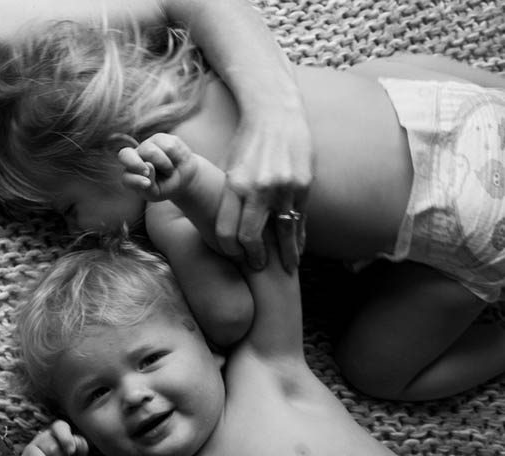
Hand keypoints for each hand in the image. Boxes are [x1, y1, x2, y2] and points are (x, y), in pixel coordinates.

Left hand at [118, 133, 199, 202]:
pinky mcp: (160, 138)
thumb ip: (148, 186)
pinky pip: (168, 146)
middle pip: (125, 155)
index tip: (147, 184)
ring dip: (164, 165)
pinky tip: (175, 160)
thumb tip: (148, 165)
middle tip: (146, 172)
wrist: (184, 177)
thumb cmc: (166, 186)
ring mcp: (146, 146)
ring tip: (169, 170)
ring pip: (150, 151)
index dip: (135, 180)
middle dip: (135, 164)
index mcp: (131, 174)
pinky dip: (175, 157)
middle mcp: (135, 157)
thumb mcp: (156, 193)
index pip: (126, 177)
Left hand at [215, 110, 310, 271]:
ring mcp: (284, 187)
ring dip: (286, 254)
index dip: (229, 249)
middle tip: (257, 267)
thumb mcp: (228, 169)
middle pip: (252, 236)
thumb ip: (227, 198)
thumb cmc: (247, 143)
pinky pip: (301, 218)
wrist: (276, 114)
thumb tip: (222, 226)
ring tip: (287, 269)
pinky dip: (300, 235)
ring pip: (284, 232)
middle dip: (255, 257)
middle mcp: (259, 188)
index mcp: (234, 185)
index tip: (234, 256)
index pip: (226, 230)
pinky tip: (299, 247)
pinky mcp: (304, 184)